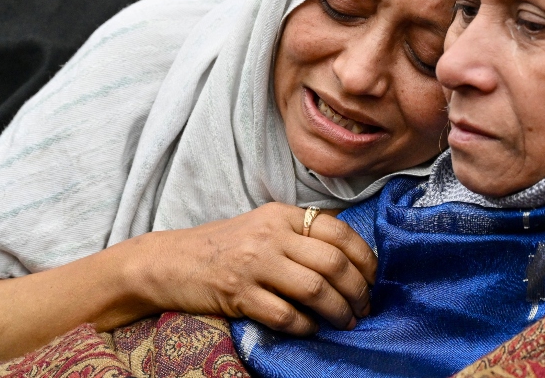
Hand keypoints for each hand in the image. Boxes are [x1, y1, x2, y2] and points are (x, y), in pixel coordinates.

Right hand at [132, 203, 376, 335]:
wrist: (170, 262)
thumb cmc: (223, 246)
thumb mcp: (262, 225)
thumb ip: (300, 232)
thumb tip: (349, 252)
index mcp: (280, 214)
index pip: (338, 231)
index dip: (365, 257)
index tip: (374, 278)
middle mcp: (269, 235)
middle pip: (333, 262)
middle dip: (358, 290)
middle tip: (365, 306)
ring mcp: (253, 264)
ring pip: (315, 289)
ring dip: (339, 311)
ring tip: (347, 321)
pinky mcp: (238, 294)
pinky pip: (286, 315)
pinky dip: (306, 326)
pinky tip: (311, 329)